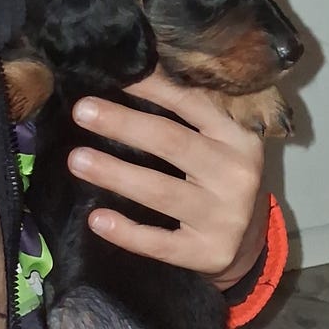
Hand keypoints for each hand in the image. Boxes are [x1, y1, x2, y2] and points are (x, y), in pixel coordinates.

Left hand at [67, 67, 269, 289]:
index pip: (190, 103)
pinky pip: (161, 243)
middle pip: (171, 142)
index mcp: (237, 137)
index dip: (151, 87)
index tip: (114, 74)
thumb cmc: (223, 178)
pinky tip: (97, 219)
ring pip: (160, 191)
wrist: (251, 240)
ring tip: (76, 159)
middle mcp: (234, 173)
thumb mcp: (219, 143)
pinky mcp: (208, 253)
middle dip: (122, 124)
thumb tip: (135, 80)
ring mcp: (223, 216)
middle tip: (81, 111)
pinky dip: (127, 232)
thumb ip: (190, 118)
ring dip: (114, 173)